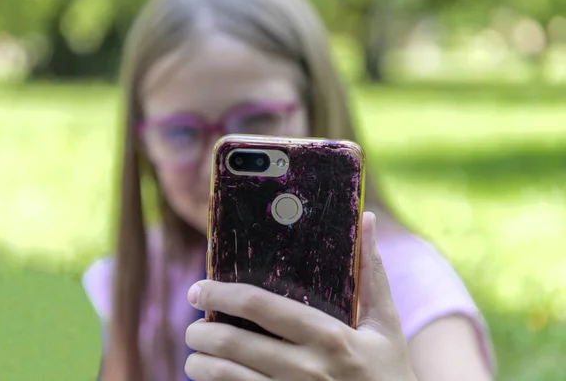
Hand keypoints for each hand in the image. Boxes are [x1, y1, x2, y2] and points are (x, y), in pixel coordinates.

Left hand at [185, 212, 416, 380]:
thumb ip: (372, 271)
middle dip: (200, 333)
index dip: (220, 294)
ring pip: (225, 378)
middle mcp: (308, 369)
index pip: (260, 306)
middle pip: (232, 344)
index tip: (198, 289)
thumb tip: (367, 219)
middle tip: (192, 327)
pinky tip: (215, 379)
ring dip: (200, 365)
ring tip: (196, 355)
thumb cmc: (389, 370)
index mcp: (330, 336)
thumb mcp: (386, 323)